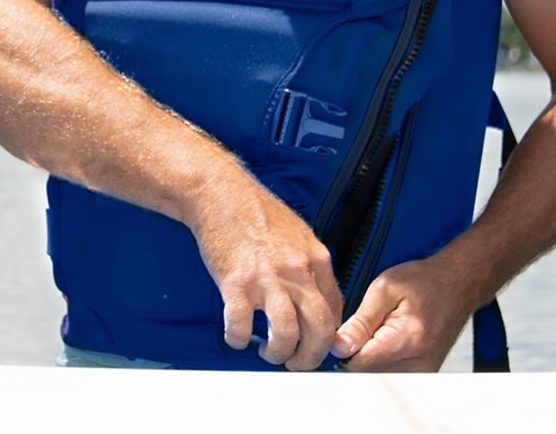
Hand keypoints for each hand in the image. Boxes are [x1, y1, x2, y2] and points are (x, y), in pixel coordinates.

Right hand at [187, 181, 342, 370]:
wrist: (220, 192)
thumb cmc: (254, 211)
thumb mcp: (298, 234)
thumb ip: (310, 266)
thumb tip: (315, 296)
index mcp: (315, 259)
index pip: (335, 310)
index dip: (327, 336)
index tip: (315, 344)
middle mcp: (297, 270)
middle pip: (319, 329)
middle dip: (310, 356)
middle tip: (297, 362)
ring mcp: (267, 278)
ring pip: (286, 334)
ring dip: (279, 353)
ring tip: (269, 352)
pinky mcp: (236, 283)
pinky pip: (241, 327)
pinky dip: (238, 339)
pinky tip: (237, 336)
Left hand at [331, 256, 476, 372]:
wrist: (459, 283)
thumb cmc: (424, 281)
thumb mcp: (384, 289)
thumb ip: (359, 322)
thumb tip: (338, 348)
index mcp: (405, 342)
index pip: (356, 364)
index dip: (344, 347)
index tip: (349, 329)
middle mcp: (418, 365)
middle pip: (366, 373)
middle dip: (358, 352)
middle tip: (370, 326)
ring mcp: (423, 373)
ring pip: (377, 376)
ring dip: (371, 356)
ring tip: (383, 331)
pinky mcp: (424, 375)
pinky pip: (391, 376)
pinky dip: (384, 360)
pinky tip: (391, 340)